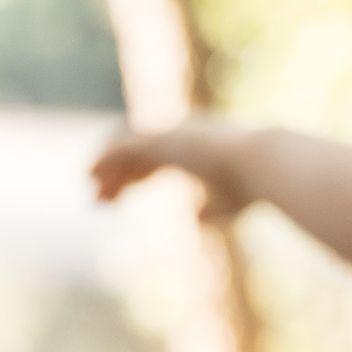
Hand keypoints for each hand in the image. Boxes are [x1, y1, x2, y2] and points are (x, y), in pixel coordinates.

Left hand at [89, 116, 266, 220]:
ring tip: (92, 192)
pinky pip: (122, 147)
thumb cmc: (250, 187)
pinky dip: (104, 159)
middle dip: (115, 175)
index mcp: (191, 148)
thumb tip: (196, 217)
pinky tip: (90, 174)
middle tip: (98, 199)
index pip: (151, 160)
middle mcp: (177, 135)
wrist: (260, 166)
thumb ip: (209, 208)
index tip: (116, 198)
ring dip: (105, 169)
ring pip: (124, 148)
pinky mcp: (161, 138)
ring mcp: (168, 133)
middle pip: (134, 152)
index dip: (133, 178)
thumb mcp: (225, 204)